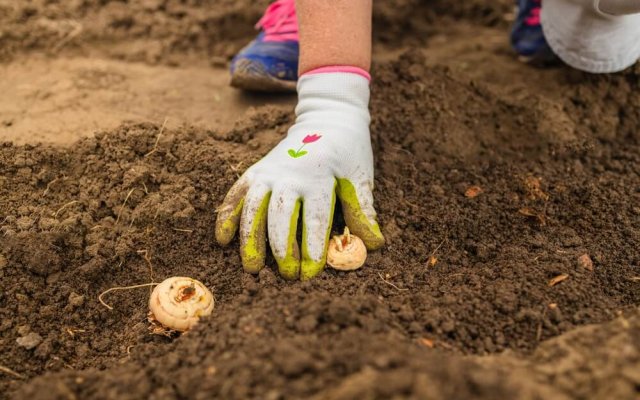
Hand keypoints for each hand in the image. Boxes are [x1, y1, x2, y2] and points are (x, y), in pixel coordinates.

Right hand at [215, 72, 383, 279]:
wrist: (327, 118)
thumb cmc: (348, 153)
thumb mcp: (360, 177)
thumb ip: (362, 211)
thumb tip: (375, 245)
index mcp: (320, 176)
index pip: (315, 216)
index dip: (312, 246)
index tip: (311, 273)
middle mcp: (289, 174)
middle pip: (280, 214)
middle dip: (281, 248)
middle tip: (286, 275)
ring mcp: (269, 171)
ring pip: (253, 207)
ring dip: (250, 238)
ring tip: (251, 267)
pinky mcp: (256, 171)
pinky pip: (236, 194)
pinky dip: (227, 216)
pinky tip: (223, 241)